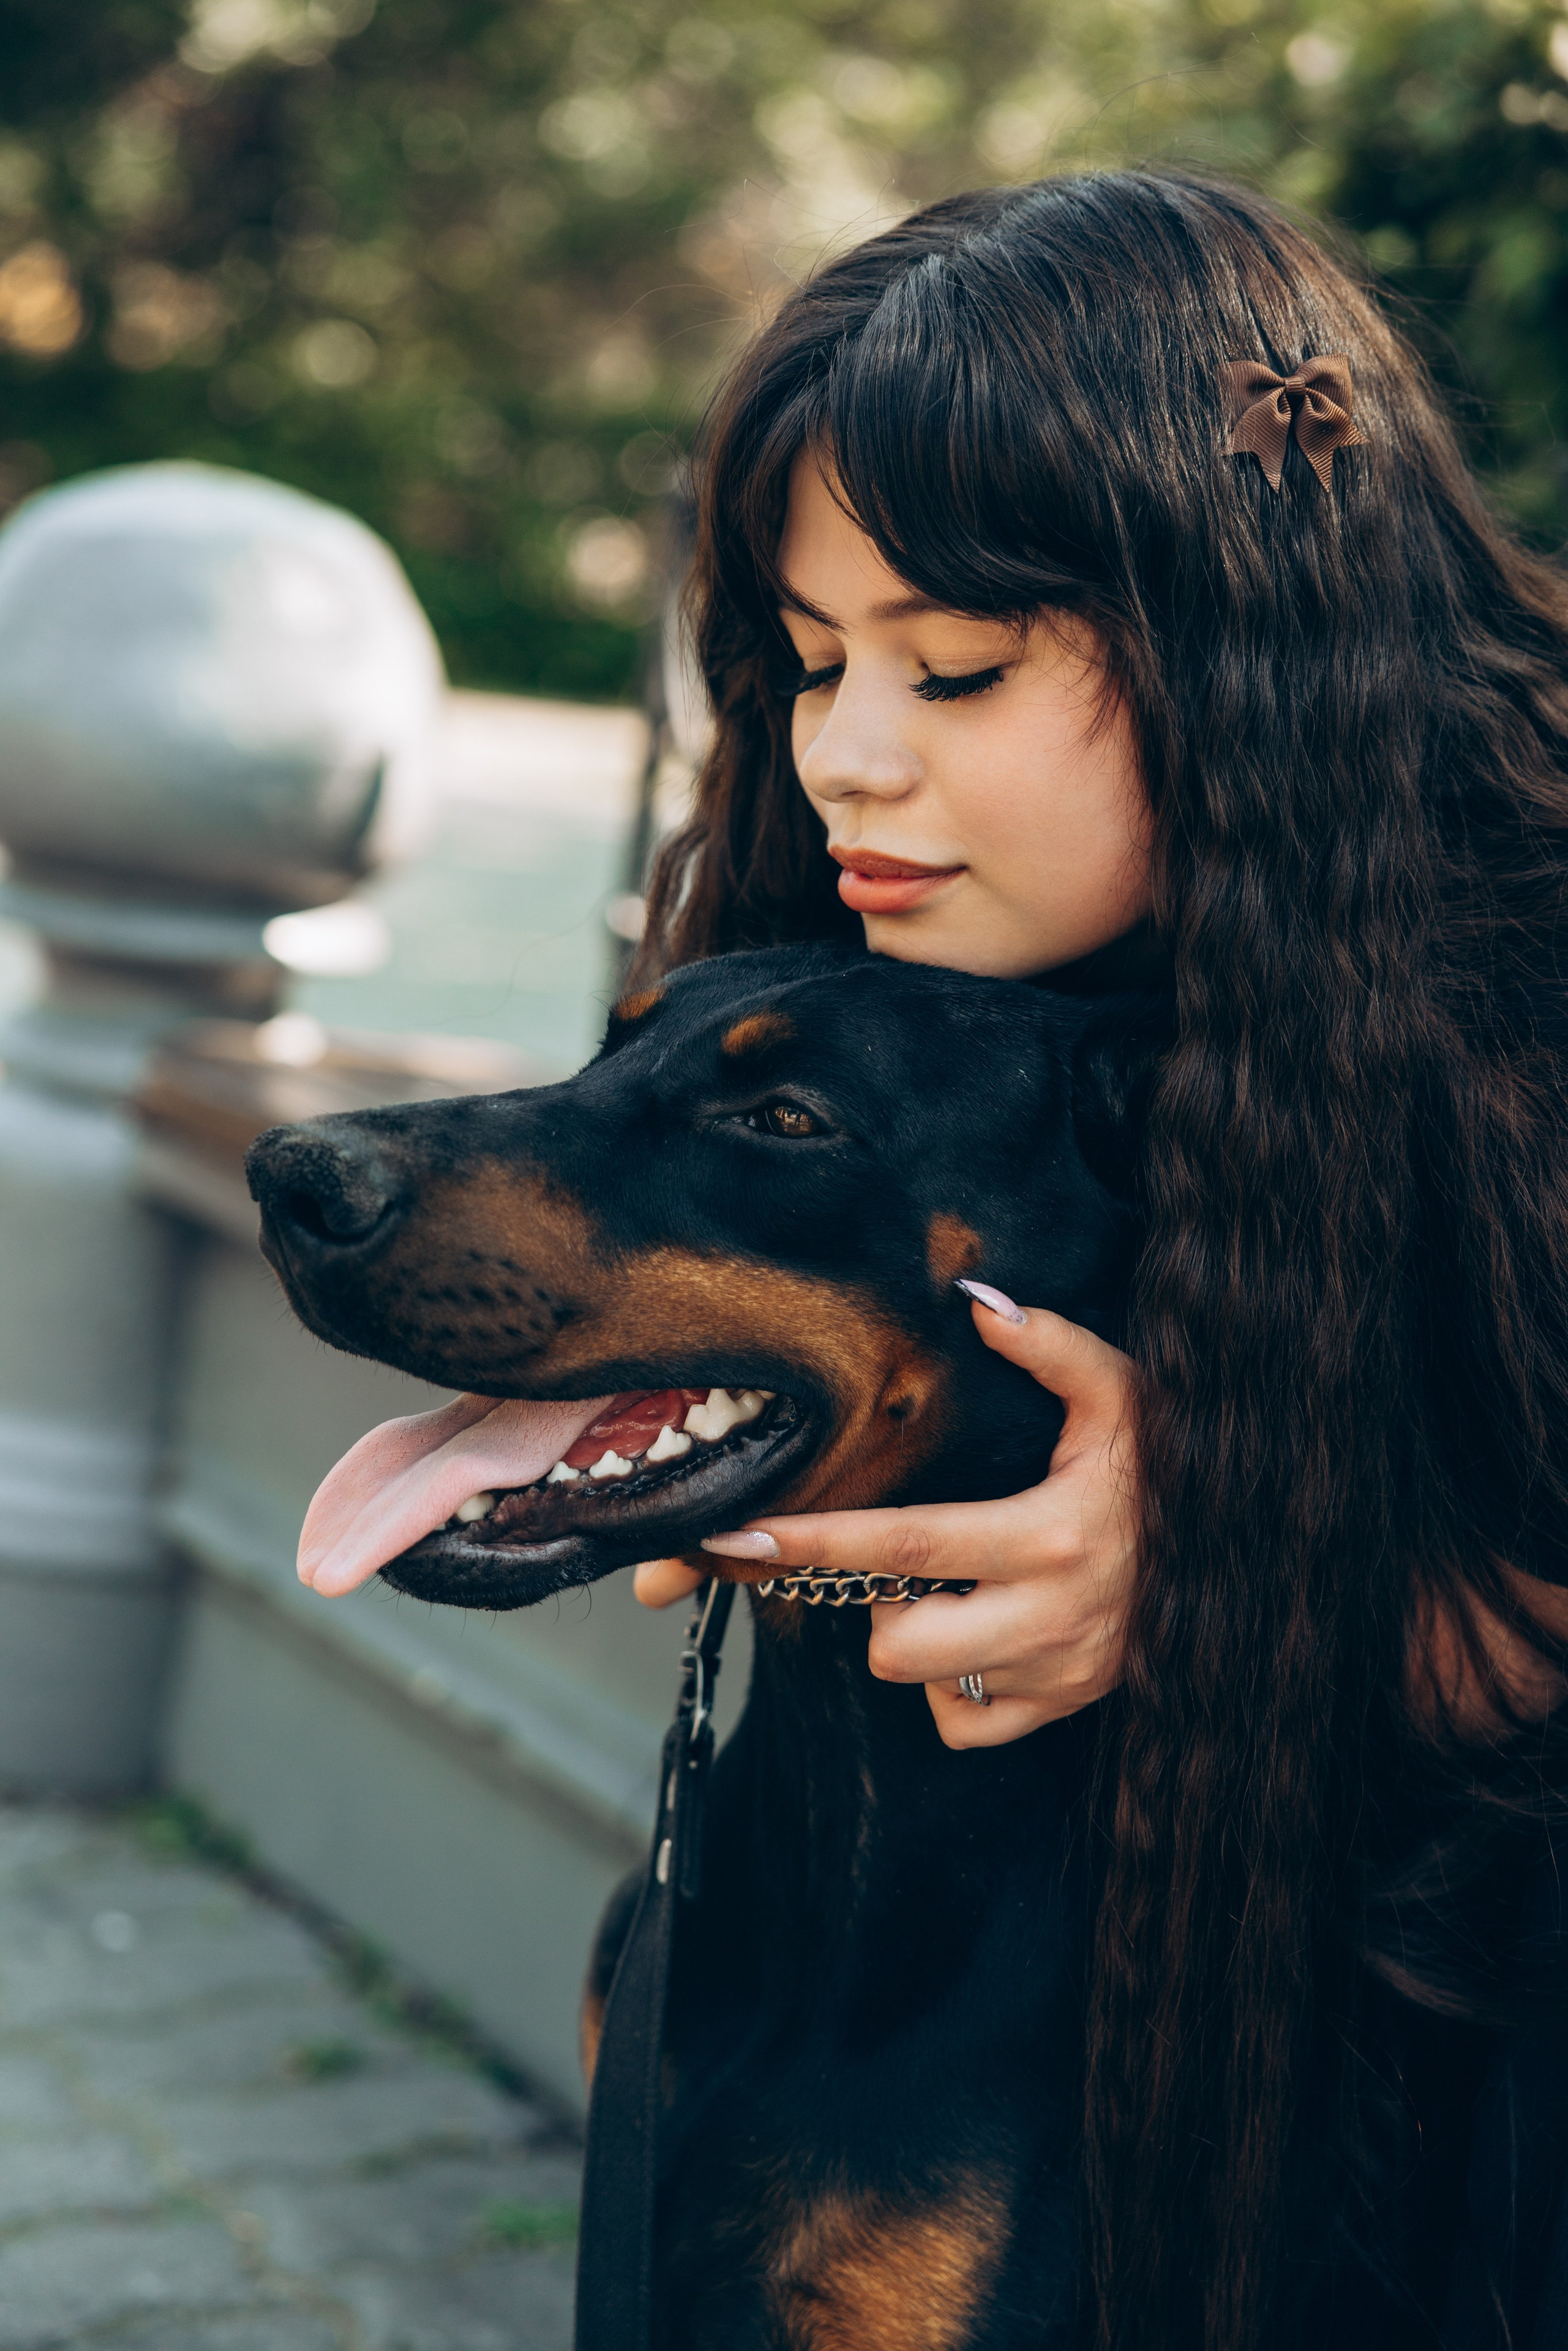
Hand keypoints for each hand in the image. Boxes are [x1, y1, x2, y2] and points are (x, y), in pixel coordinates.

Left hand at [635, 1296, 1140, 1748]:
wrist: (1250, 1554)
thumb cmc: (1169, 1470)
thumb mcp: (1125, 1397)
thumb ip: (1056, 1348)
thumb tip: (982, 1307)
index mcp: (1050, 1536)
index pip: (904, 1544)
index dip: (816, 1541)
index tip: (742, 1535)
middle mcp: (1050, 1617)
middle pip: (898, 1643)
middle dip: (873, 1602)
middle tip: (903, 1559)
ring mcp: (1057, 1673)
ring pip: (927, 1681)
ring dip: (919, 1634)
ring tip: (954, 1586)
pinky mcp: (1064, 1709)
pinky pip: (965, 1721)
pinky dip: (953, 1685)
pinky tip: (980, 1633)